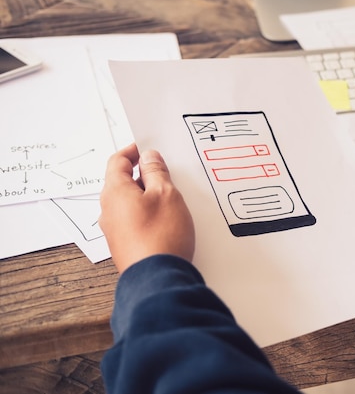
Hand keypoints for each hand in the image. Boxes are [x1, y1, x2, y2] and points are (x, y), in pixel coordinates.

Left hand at [99, 144, 194, 272]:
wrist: (158, 279)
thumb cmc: (162, 235)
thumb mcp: (166, 194)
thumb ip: (156, 172)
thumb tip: (149, 157)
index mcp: (115, 192)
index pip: (117, 161)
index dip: (133, 151)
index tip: (148, 148)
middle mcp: (109, 210)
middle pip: (122, 182)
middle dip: (143, 175)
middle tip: (165, 172)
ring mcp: (115, 230)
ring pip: (129, 203)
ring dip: (147, 196)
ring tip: (171, 198)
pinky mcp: (125, 246)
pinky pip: (134, 221)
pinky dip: (147, 214)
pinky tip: (166, 221)